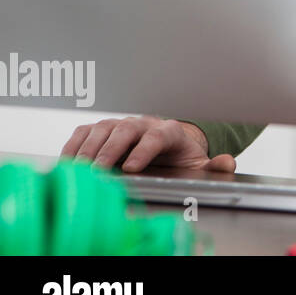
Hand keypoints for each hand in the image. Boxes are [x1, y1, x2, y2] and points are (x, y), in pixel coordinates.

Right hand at [60, 117, 235, 172]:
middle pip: (126, 129)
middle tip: (99, 170)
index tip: (132, 167)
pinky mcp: (104, 129)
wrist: (168, 145)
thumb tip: (227, 162)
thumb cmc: (179, 157)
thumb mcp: (198, 164)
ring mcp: (122, 124)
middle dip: (112, 149)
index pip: (158, 135)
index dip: (144, 150)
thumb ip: (213, 165)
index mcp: (169, 131)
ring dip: (90, 147)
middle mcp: (144, 123)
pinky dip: (76, 143)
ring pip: (104, 127)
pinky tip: (68, 160)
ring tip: (80, 168)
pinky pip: (86, 131)